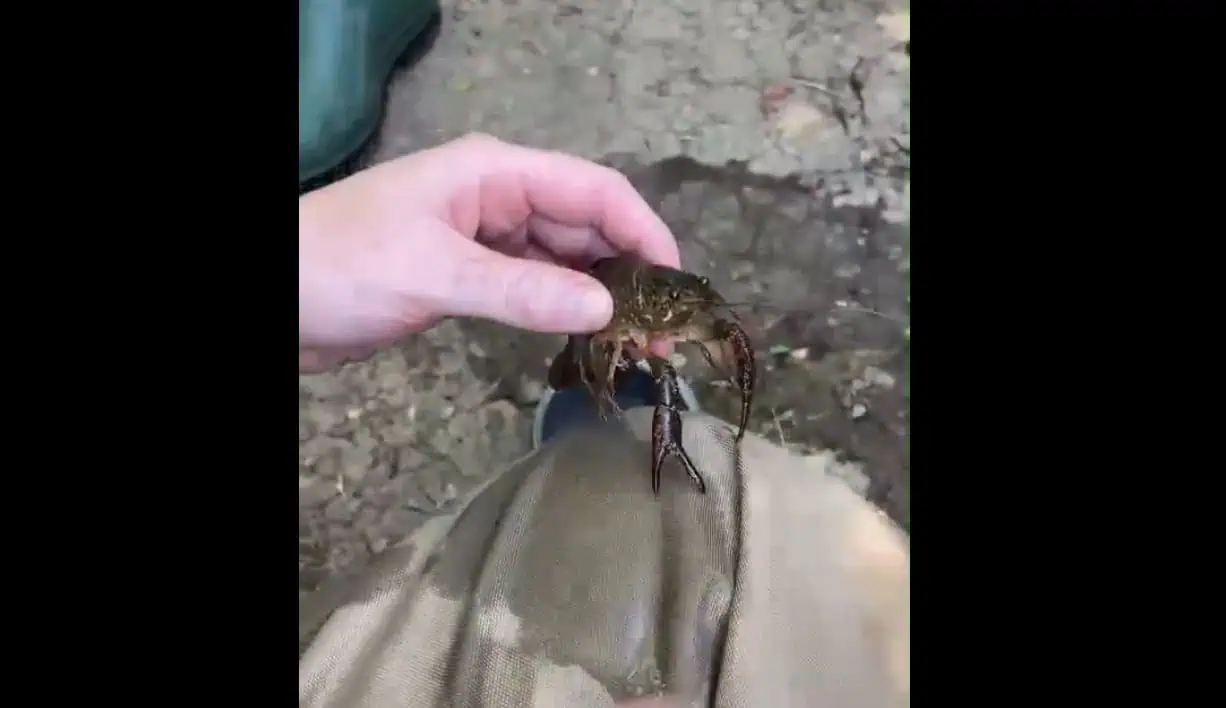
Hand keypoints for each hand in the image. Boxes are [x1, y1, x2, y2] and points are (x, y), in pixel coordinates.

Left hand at [299, 134, 679, 371]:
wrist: (273, 299)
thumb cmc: (342, 266)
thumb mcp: (434, 274)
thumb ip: (521, 292)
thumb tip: (606, 313)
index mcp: (495, 173)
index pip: (594, 191)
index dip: (644, 232)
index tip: (676, 287)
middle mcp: (499, 197)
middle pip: (587, 227)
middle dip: (629, 276)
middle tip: (663, 338)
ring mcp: (486, 237)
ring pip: (565, 261)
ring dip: (601, 299)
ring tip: (639, 348)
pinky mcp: (471, 274)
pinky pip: (535, 287)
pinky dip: (564, 311)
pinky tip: (590, 341)